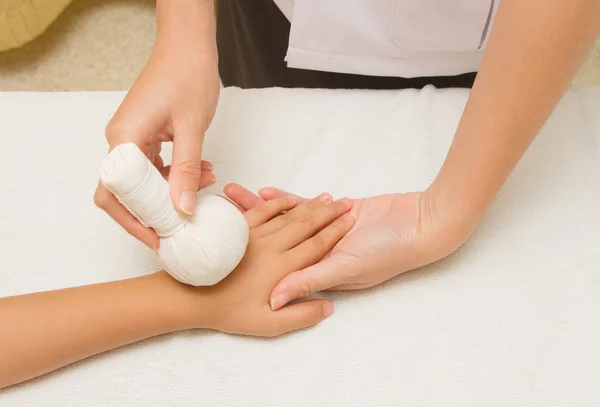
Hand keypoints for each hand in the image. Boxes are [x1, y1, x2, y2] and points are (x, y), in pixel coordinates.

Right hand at [93, 29, 219, 248]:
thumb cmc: (187, 76)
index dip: (133, 223)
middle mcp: (120, 141)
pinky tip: (201, 172)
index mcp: (123, 140)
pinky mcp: (145, 133)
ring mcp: (132, 137)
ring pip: (144, 180)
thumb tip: (182, 209)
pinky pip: (154, 165)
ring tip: (204, 187)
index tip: (158, 239)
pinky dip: (175, 174)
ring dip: (171, 190)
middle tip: (182, 224)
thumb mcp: (191, 129)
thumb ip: (187, 170)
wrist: (189, 46)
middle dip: (155, 210)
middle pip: (127, 193)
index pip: (116, 195)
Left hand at [187, 193, 353, 336]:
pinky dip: (276, 200)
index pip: (317, 245)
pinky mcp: (240, 228)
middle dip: (328, 213)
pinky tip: (283, 196)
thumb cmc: (228, 313)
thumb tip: (326, 308)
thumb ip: (300, 313)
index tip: (349, 221)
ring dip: (308, 205)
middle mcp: (273, 247)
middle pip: (306, 225)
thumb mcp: (269, 325)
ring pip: (287, 215)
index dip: (335, 232)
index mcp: (284, 268)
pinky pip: (262, 210)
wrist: (187, 296)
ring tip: (325, 198)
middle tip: (344, 204)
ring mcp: (256, 235)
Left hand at [224, 184, 471, 309]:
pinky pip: (306, 206)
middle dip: (246, 225)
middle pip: (273, 238)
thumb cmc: (387, 253)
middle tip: (218, 212)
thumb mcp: (346, 269)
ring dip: (260, 208)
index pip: (275, 263)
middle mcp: (316, 251)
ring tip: (235, 194)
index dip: (248, 255)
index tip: (222, 248)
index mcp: (315, 268)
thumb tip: (275, 299)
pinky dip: (288, 200)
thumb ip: (310, 281)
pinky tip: (268, 192)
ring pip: (285, 219)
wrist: (418, 224)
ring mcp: (325, 230)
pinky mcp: (337, 212)